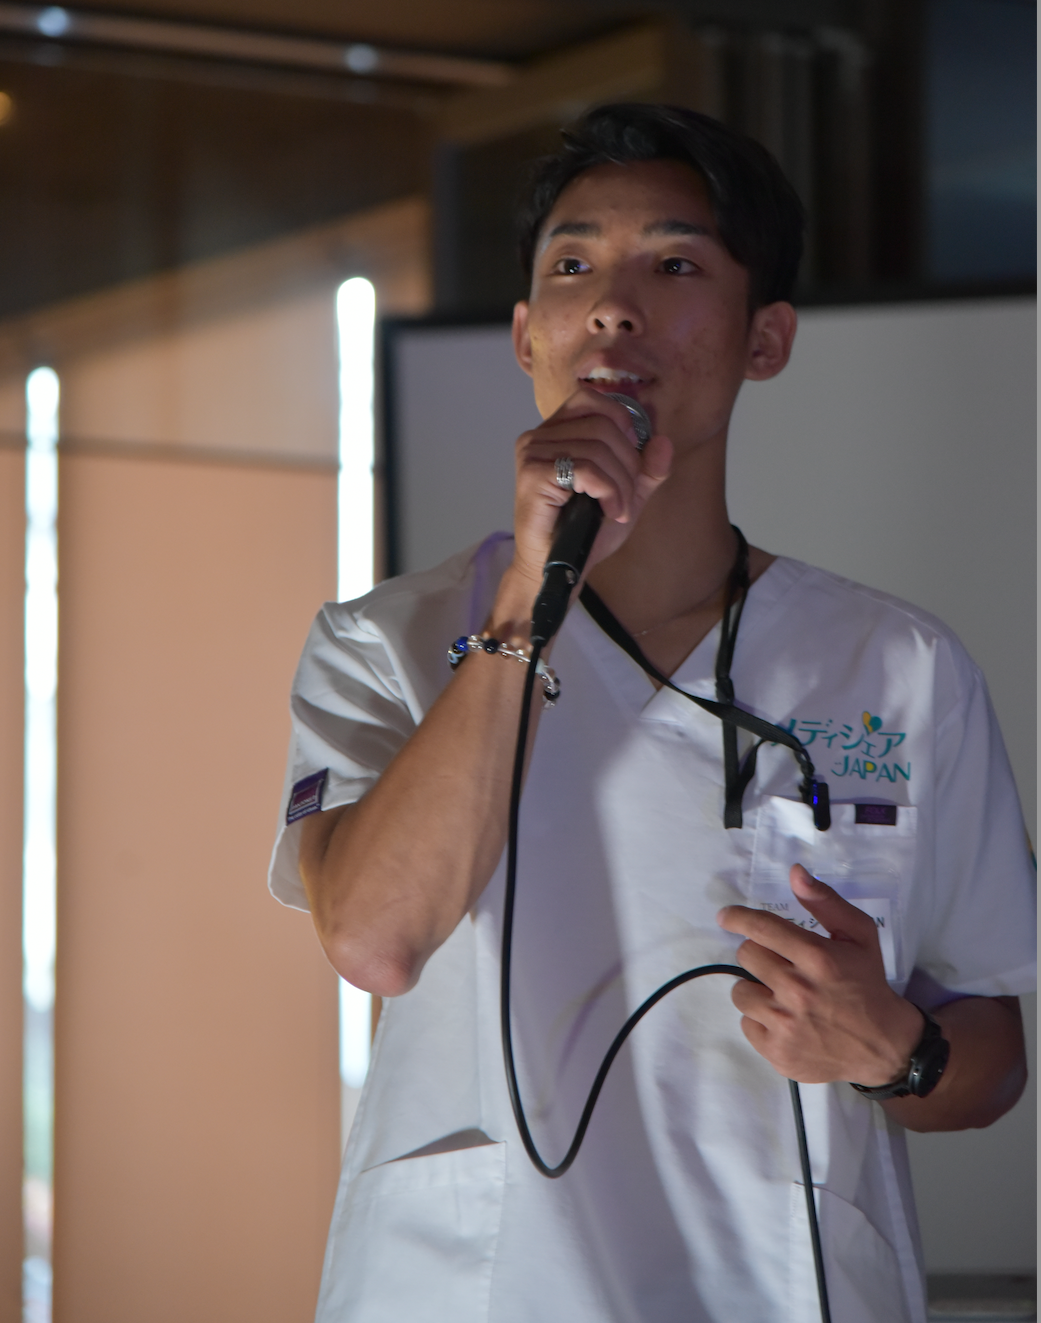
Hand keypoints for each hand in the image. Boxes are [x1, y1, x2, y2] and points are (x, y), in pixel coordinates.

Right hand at [507, 387, 671, 599]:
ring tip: (618, 510)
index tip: (630, 461)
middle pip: (602, 426)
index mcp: (555, 432)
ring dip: (620, 484)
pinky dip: (608, 491)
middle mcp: (538, 437)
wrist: (558, 568)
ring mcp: (532, 454)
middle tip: (627, 498)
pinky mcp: (533, 475)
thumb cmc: (584, 532)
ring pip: (598, 448)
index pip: (591, 399)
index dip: (621, 423)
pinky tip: (610, 512)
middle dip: (628, 464)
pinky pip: (586, 469)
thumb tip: (664, 441)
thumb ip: (645, 470)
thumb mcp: (625, 495)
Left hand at [716, 864, 923, 1084]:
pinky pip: (746, 1023)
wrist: (883, 1047)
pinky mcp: (777, 1052)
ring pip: (740, 991)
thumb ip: (825, 902)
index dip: (738, 918)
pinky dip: (761, 1020)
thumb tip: (795, 872)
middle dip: (760, 955)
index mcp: (817, 958)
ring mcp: (786, 1025)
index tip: (726, 916)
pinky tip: (785, 1021)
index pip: (762, 928)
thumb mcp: (859, 936)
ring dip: (756, 988)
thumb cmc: (867, 983)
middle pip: (747, 955)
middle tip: (781, 965)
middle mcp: (798, 990)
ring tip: (781, 995)